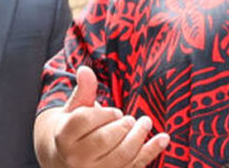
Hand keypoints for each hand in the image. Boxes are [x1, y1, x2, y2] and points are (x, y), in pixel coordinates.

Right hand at [36, 67, 167, 167]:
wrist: (67, 160)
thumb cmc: (74, 130)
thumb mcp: (75, 109)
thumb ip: (83, 91)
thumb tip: (85, 70)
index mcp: (63, 137)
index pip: (84, 121)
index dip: (104, 113)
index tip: (116, 111)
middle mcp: (75, 158)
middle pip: (103, 140)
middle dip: (122, 126)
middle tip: (131, 119)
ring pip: (121, 156)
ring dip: (139, 137)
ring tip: (146, 122)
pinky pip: (134, 166)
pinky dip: (151, 152)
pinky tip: (164, 138)